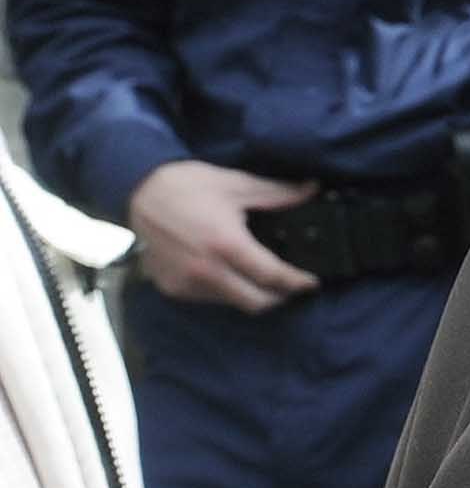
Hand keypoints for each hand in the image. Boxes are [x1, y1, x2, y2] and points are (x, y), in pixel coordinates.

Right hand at [127, 159, 319, 311]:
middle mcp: (206, 270)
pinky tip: (230, 273)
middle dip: (279, 297)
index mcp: (226, 244)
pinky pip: (209, 299)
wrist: (139, 192)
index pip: (272, 277)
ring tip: (260, 276)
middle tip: (290, 284)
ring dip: (251, 294)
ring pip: (233, 303)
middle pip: (257, 303)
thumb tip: (312, 190)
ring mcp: (186, 283)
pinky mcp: (172, 288)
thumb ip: (278, 193)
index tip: (312, 283)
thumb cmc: (189, 185)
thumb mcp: (237, 184)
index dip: (297, 283)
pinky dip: (225, 291)